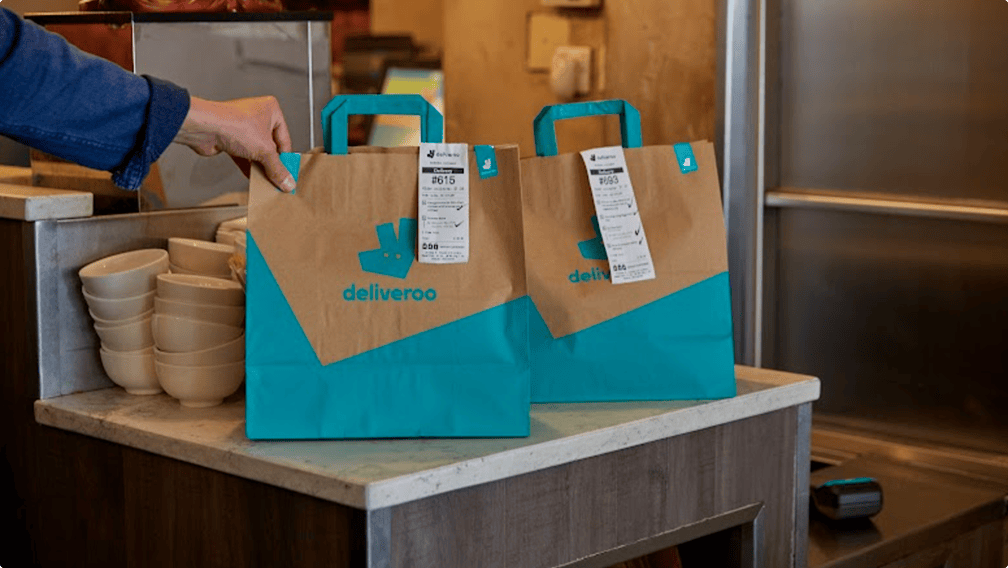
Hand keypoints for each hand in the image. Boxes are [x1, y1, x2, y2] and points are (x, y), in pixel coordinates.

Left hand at [173, 96, 295, 191]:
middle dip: (272, 164)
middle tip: (278, 179)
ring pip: (256, 151)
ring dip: (260, 167)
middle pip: (270, 146)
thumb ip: (277, 168)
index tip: (288, 173)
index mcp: (271, 110)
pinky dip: (248, 166)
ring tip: (266, 181)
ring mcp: (242, 127)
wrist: (204, 127)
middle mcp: (257, 116)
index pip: (285, 139)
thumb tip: (287, 181)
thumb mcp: (264, 151)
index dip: (286, 158)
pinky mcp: (230, 138)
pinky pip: (244, 155)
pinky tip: (252, 178)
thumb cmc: (233, 124)